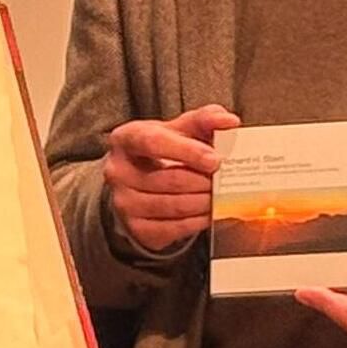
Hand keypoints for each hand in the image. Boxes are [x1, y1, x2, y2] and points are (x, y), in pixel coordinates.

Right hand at [102, 104, 239, 255]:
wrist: (140, 179)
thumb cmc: (164, 148)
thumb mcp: (180, 128)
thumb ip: (205, 119)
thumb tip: (228, 121)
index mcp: (126, 139)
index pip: (152, 142)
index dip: (186, 151)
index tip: (215, 160)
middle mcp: (117, 171)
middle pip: (169, 179)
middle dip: (203, 182)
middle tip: (225, 181)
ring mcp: (123, 202)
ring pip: (173, 206)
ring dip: (204, 202)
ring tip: (219, 195)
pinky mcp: (135, 228)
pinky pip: (173, 228)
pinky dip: (197, 221)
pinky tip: (208, 212)